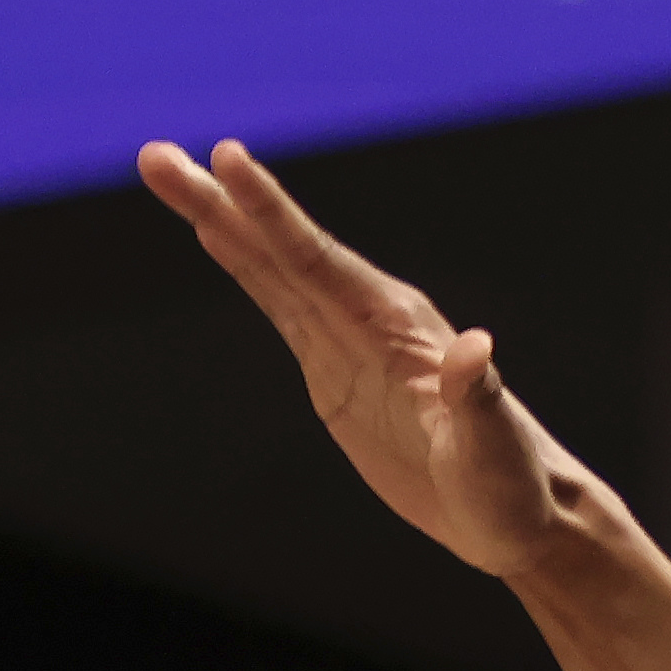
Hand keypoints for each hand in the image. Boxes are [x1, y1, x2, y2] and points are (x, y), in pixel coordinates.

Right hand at [141, 139, 591, 577]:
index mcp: (398, 326)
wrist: (516, 515)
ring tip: (165, 172)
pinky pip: (280, 305)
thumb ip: (480, 400)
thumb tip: (476, 349)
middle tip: (154, 155)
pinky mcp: (335, 369)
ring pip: (271, 268)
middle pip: (280, 250)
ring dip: (219, 221)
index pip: (319, 261)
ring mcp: (349, 339)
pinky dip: (245, 267)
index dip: (271, 213)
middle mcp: (369, 317)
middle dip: (220, 202)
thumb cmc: (510, 486)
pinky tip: (215, 235)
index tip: (226, 159)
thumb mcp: (493, 452)